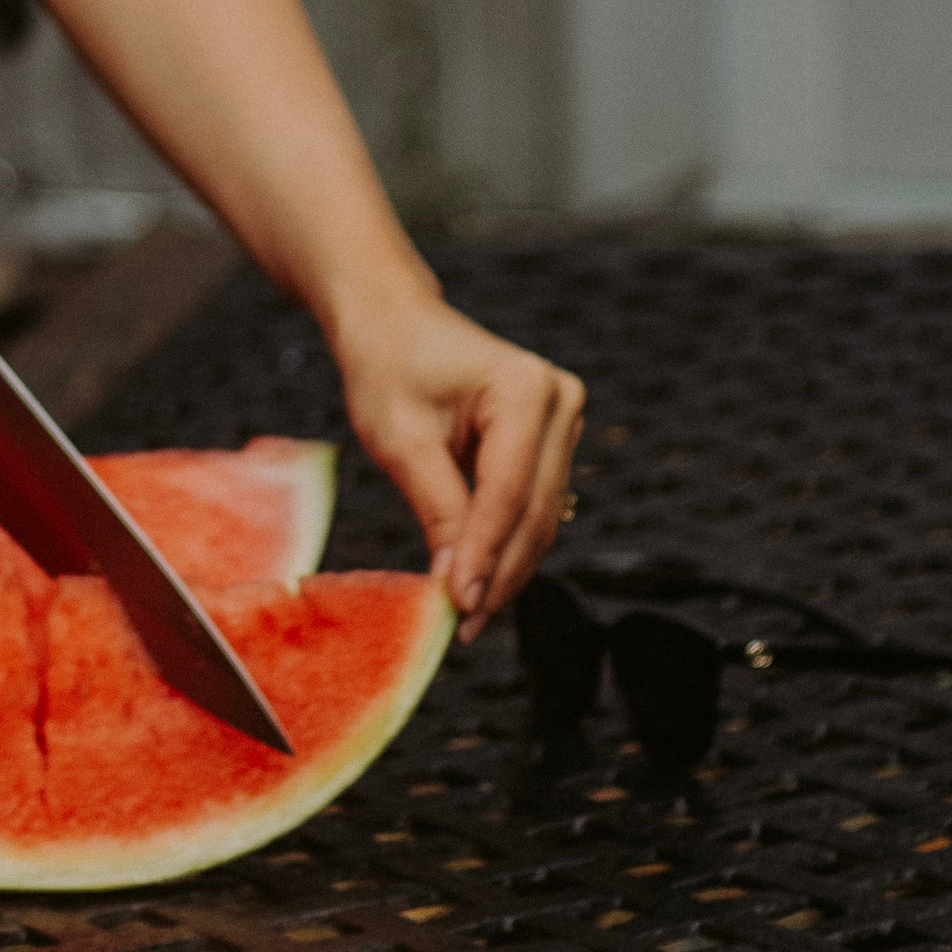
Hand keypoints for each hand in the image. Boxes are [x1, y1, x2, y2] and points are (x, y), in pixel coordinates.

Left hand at [332, 297, 584, 643]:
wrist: (392, 323)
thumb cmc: (388, 369)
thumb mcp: (402, 441)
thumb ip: (439, 511)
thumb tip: (460, 588)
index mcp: (525, 389)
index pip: (508, 492)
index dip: (486, 555)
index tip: (459, 609)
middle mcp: (559, 400)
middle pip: (534, 511)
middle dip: (499, 573)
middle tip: (463, 628)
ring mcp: (562, 420)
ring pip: (539, 517)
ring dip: (505, 567)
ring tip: (466, 616)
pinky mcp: (551, 440)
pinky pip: (532, 505)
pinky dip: (504, 544)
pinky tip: (475, 581)